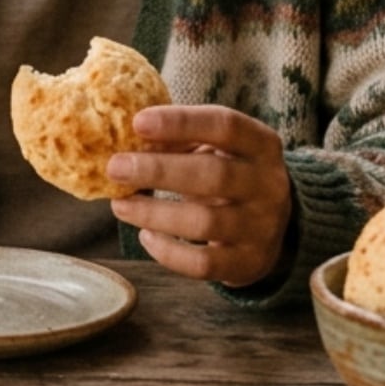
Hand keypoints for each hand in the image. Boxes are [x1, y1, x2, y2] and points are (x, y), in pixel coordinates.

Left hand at [106, 104, 292, 287]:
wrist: (270, 225)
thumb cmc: (228, 172)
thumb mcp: (216, 147)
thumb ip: (180, 140)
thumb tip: (130, 141)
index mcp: (262, 144)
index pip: (226, 125)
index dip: (181, 122)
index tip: (137, 122)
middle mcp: (269, 184)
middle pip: (213, 175)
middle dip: (158, 171)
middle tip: (115, 167)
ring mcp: (262, 227)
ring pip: (204, 222)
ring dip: (154, 213)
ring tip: (120, 204)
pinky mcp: (249, 263)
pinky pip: (203, 263)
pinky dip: (168, 251)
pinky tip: (146, 235)